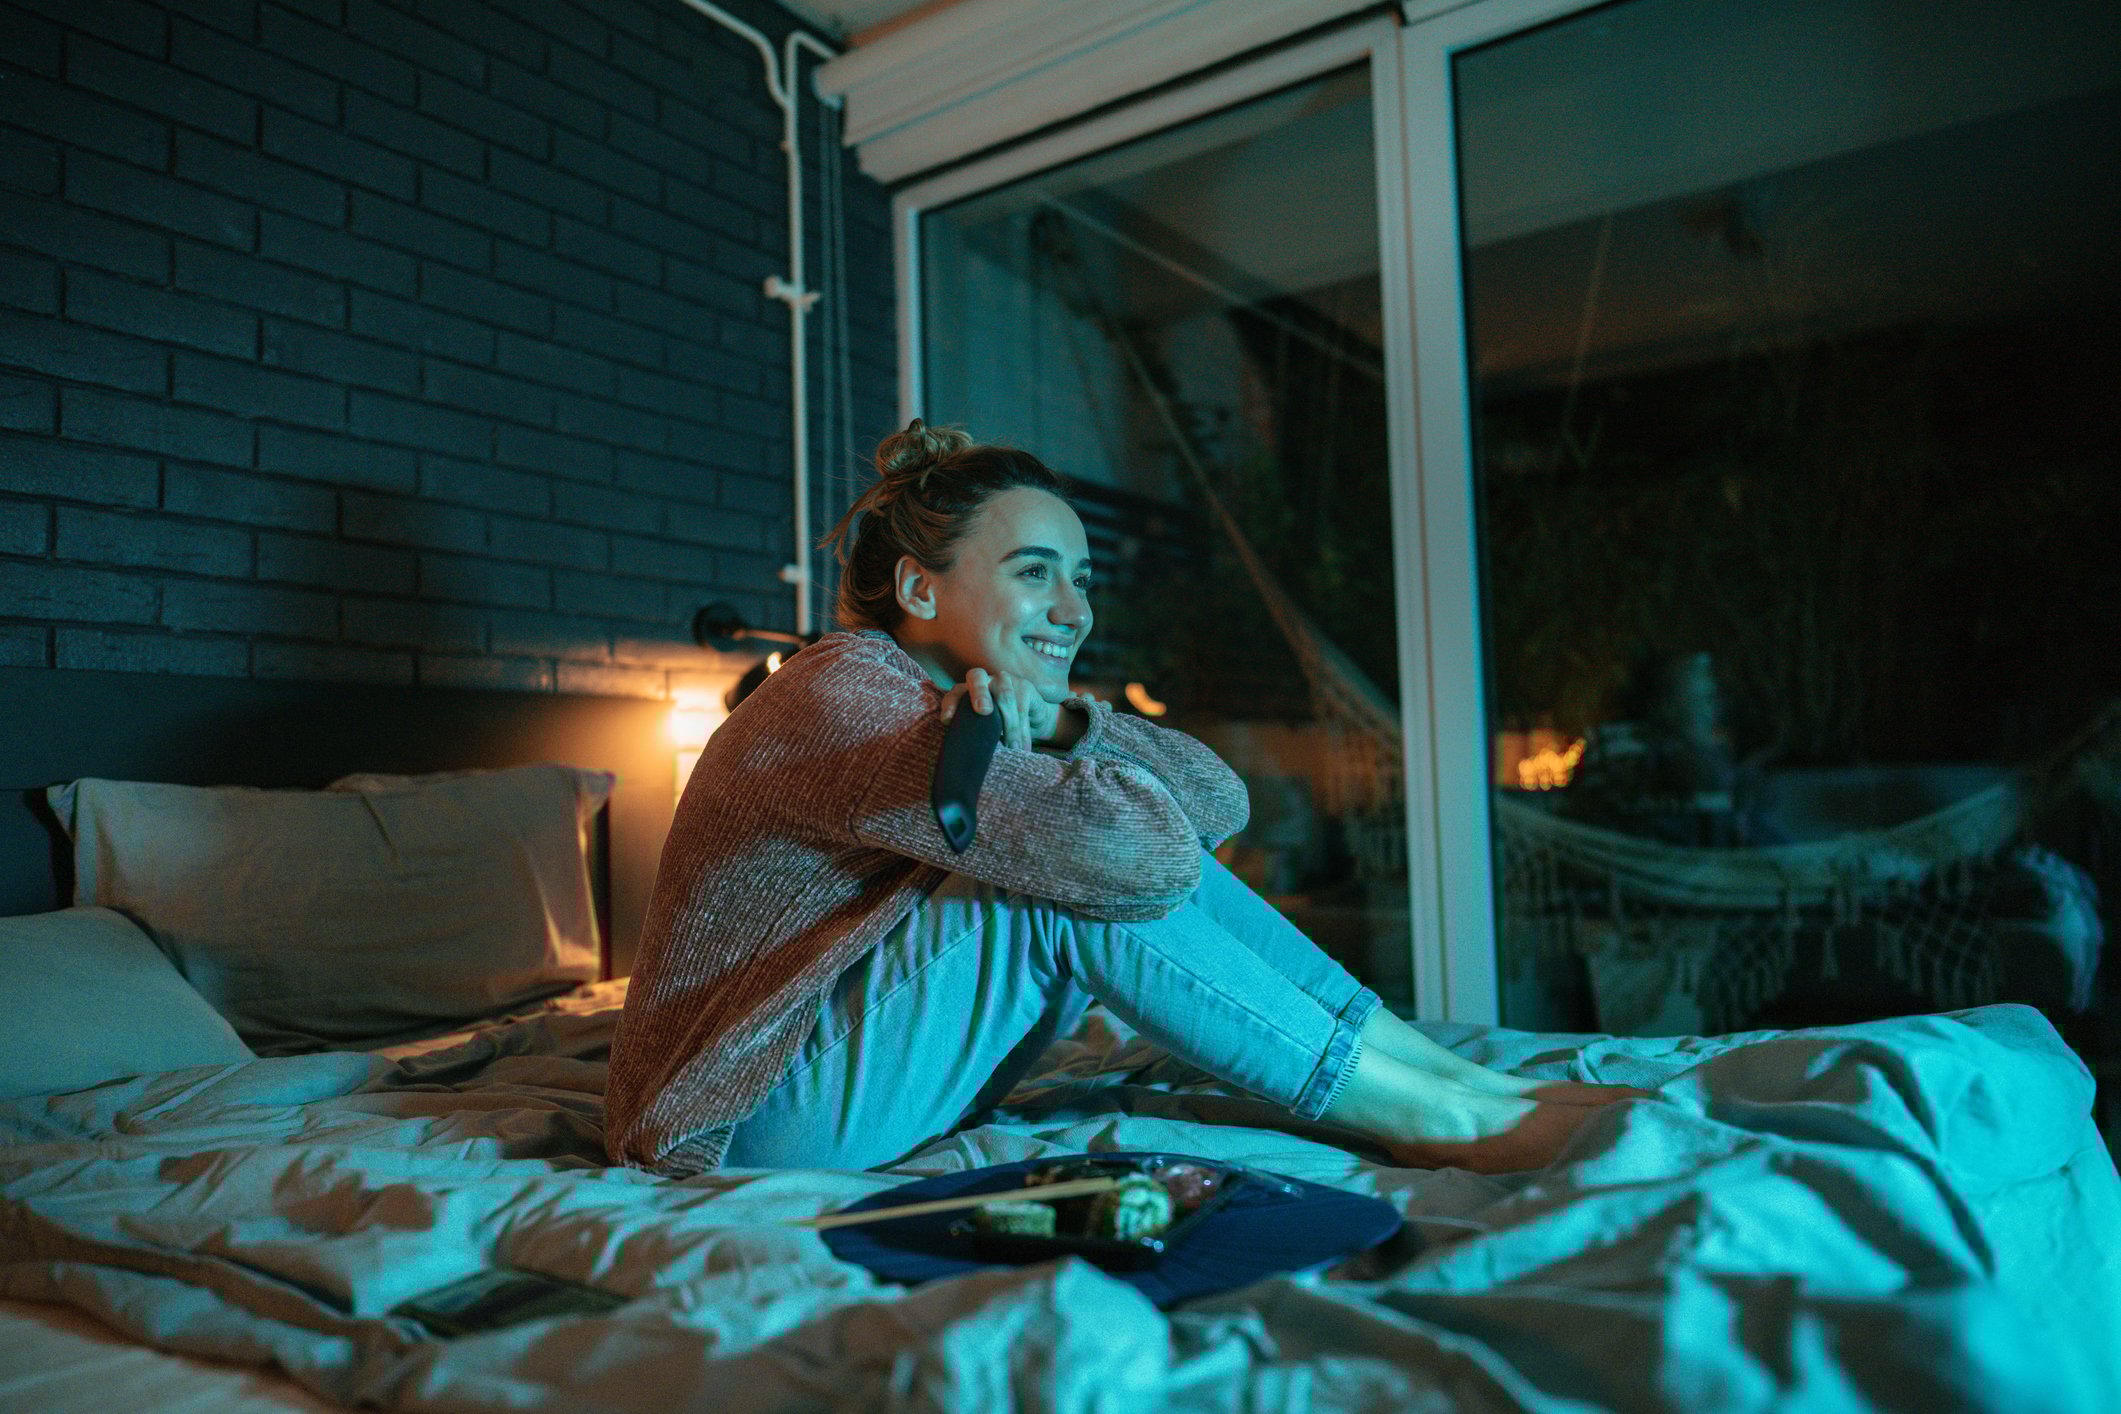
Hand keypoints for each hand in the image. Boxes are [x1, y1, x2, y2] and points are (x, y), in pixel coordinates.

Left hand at [939, 667, 1058, 750]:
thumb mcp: (980, 729)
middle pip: (977, 679)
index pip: (954, 694)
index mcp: (965, 690)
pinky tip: (1023, 747)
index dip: (950, 705)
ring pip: (1005, 698)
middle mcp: (982, 679)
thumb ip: (970, 732)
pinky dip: (1023, 731)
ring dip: (1009, 725)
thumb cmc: (996, 725)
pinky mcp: (1024, 686)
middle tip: (982, 710)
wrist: (1028, 714)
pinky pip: (1023, 709)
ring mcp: (1003, 680)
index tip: (947, 720)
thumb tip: (963, 753)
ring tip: (1012, 747)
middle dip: (979, 694)